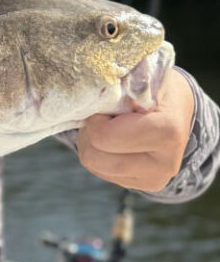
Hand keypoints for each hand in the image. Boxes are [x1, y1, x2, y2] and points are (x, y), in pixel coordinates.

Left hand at [78, 68, 194, 191]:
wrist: (176, 107)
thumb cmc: (152, 86)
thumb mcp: (138, 75)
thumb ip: (116, 81)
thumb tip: (85, 84)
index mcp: (166, 131)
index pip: (104, 137)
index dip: (96, 119)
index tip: (107, 105)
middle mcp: (165, 163)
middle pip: (94, 156)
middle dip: (90, 133)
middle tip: (103, 116)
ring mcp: (155, 179)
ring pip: (94, 166)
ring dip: (92, 144)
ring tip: (110, 126)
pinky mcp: (143, 186)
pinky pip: (101, 172)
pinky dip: (100, 154)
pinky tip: (116, 140)